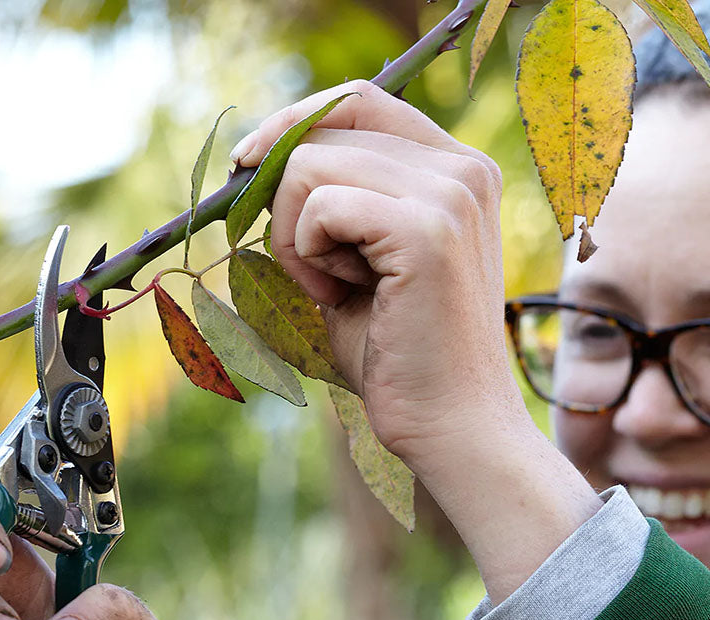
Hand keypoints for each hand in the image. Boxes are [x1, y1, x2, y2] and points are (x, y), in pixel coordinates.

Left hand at [234, 83, 601, 601]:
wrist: (449, 427)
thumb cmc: (396, 358)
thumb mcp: (354, 267)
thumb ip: (325, 209)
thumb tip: (257, 165)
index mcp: (455, 170)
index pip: (357, 101)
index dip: (291, 123)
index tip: (246, 165)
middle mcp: (463, 168)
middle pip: (324, 128)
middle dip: (282, 197)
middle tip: (306, 268)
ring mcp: (450, 194)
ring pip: (309, 166)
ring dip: (294, 236)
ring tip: (332, 291)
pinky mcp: (426, 229)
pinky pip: (318, 207)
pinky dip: (305, 256)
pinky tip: (338, 298)